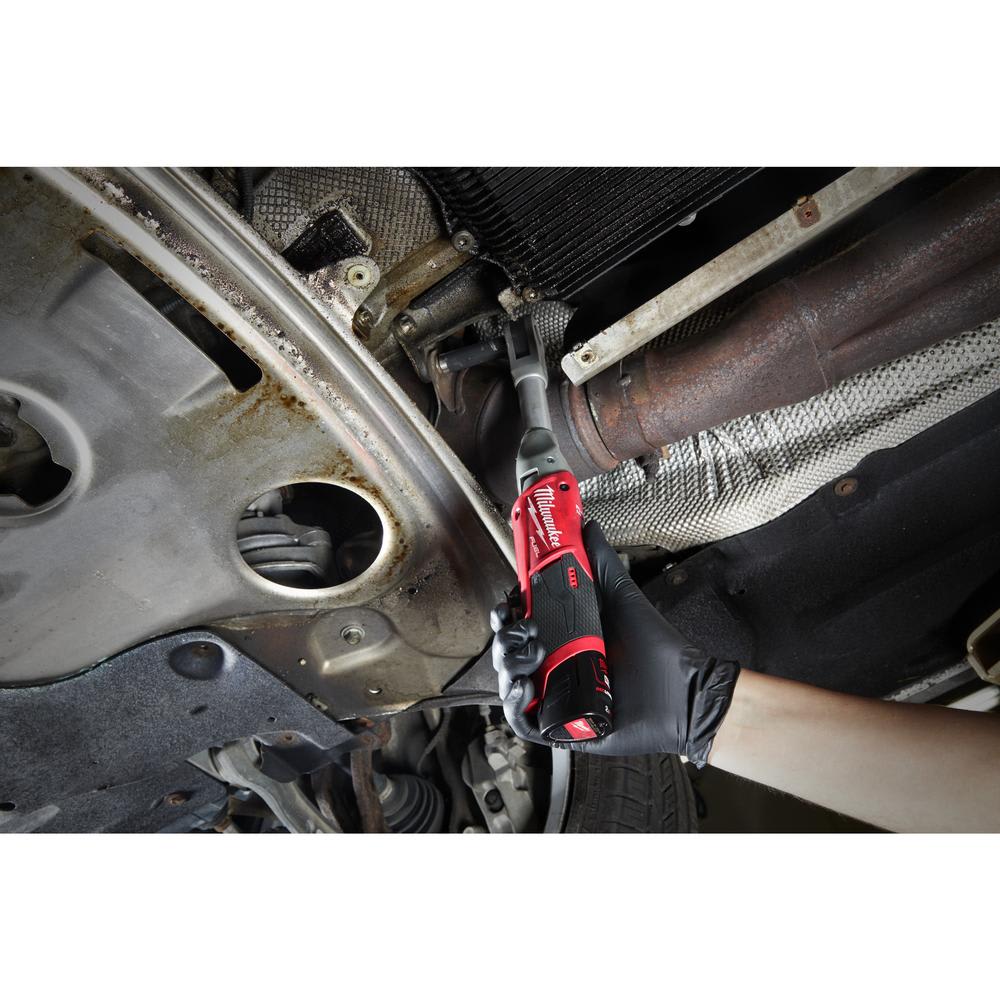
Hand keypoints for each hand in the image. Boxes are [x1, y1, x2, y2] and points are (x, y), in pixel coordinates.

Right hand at [491, 522, 739, 763]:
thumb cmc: (656, 650)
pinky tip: (526, 687)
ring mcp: (556, 695)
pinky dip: (514, 705)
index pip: (518, 622)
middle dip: (505, 638)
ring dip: (509, 665)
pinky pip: (522, 721)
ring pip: (508, 683)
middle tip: (526, 628)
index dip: (507, 612)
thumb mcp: (621, 597)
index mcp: (565, 636)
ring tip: (533, 655)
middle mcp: (556, 665)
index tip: (510, 600)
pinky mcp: (561, 726)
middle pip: (507, 651)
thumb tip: (587, 525)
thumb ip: (601, 561)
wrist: (681, 692)